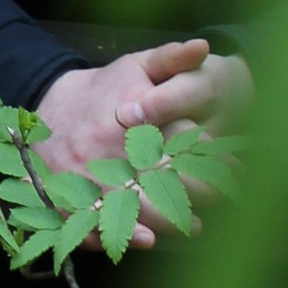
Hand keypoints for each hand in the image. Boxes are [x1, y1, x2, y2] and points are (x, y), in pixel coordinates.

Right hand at [36, 37, 253, 246]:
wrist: (48, 106)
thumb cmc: (103, 88)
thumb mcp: (136, 66)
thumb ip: (171, 59)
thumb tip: (203, 47)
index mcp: (130, 119)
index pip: (181, 144)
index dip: (214, 159)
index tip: (239, 167)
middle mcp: (108, 150)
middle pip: (162, 182)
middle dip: (198, 194)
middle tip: (226, 198)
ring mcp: (87, 178)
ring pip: (134, 208)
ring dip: (169, 221)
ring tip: (196, 225)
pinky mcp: (69, 199)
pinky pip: (96, 224)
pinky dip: (122, 235)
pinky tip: (149, 239)